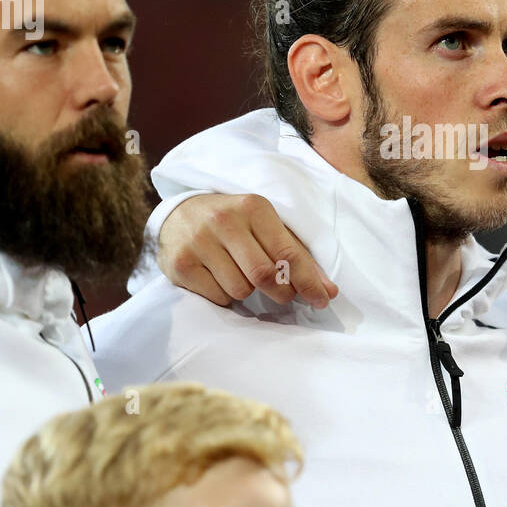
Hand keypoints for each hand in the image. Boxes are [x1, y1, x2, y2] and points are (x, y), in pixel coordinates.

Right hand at [157, 193, 338, 308]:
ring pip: (240, 290)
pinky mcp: (181, 263)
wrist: (179, 215)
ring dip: (248, 292)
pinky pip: (217, 297)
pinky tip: (219, 278)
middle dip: (281, 292)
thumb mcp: (265, 227)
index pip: (288, 252)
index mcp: (253, 207)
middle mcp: (225, 221)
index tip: (322, 299)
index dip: (308, 281)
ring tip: (240, 274)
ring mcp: (199, 241)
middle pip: (264, 275)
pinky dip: (225, 296)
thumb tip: (328, 291)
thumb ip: (297, 256)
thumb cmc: (234, 224)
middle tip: (284, 294)